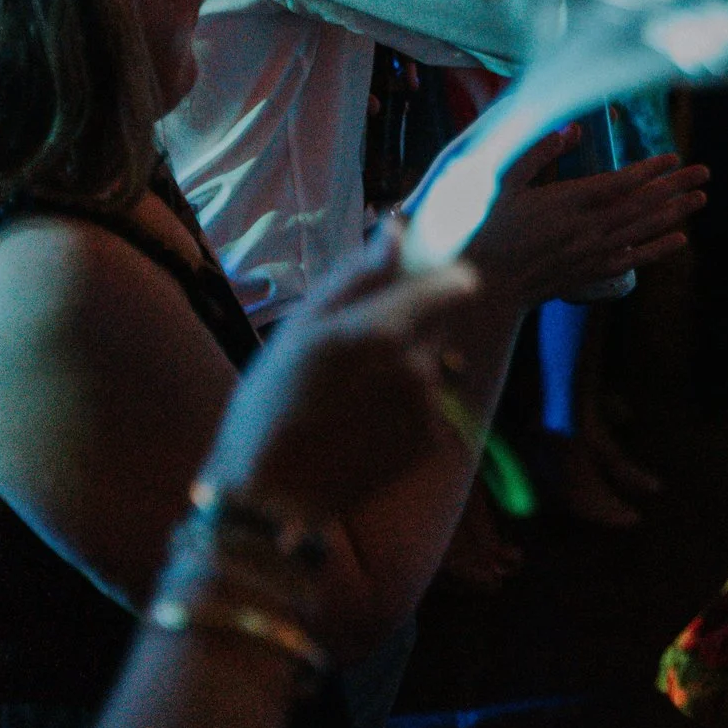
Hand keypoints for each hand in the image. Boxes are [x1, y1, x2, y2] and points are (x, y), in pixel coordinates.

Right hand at [198, 223, 483, 515]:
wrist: (271, 497)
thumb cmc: (270, 404)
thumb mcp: (302, 329)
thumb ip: (357, 275)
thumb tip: (397, 230)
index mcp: (385, 331)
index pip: (456, 283)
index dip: (439, 276)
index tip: (415, 279)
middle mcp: (419, 368)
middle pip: (442, 321)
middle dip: (413, 320)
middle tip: (360, 346)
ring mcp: (428, 408)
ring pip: (433, 362)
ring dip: (406, 364)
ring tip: (352, 390)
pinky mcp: (429, 442)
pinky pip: (428, 403)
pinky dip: (403, 403)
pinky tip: (359, 420)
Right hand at [464, 139, 710, 307]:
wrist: (481, 286)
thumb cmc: (485, 229)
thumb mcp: (503, 184)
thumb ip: (538, 154)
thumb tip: (572, 130)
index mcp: (565, 202)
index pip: (619, 182)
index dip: (650, 170)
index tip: (674, 157)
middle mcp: (585, 228)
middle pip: (641, 204)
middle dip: (675, 186)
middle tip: (705, 172)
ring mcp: (590, 253)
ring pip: (642, 229)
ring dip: (675, 213)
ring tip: (701, 198)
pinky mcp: (588, 273)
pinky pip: (632, 260)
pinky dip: (657, 249)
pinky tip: (680, 239)